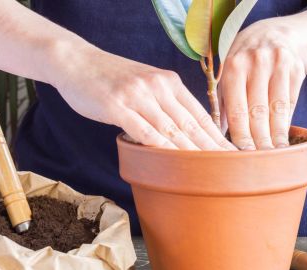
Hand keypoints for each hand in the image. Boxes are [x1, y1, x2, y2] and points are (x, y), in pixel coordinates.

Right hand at [52, 46, 235, 150]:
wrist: (76, 61)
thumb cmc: (111, 78)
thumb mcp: (145, 83)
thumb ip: (164, 103)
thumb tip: (183, 130)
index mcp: (169, 81)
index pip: (199, 113)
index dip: (216, 136)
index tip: (231, 154)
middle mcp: (158, 86)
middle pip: (190, 123)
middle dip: (211, 148)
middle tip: (228, 168)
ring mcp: (138, 95)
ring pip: (171, 129)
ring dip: (190, 152)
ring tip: (207, 171)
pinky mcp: (117, 106)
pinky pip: (144, 131)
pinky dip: (160, 148)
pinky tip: (172, 163)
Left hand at [218, 9, 306, 149]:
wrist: (273, 33)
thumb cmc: (243, 61)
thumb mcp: (228, 73)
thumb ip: (225, 102)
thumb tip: (220, 136)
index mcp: (234, 67)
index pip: (238, 109)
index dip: (242, 135)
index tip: (242, 156)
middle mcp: (257, 63)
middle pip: (259, 112)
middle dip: (260, 140)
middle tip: (259, 163)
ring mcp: (279, 65)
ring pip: (278, 109)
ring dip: (277, 135)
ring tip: (275, 155)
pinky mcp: (297, 70)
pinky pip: (291, 102)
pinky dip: (286, 122)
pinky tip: (283, 138)